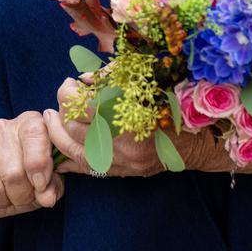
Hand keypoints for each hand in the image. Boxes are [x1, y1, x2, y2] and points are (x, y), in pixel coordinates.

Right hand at [0, 111, 63, 219]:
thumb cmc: (32, 168)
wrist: (2, 161)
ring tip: (9, 198)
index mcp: (31, 122)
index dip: (39, 167)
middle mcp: (3, 128)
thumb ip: (53, 185)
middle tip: (26, 197)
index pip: (34, 137)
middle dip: (23, 196)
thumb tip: (47, 199)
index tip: (41, 185)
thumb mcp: (50, 174)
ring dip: (4, 204)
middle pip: (13, 174)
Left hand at [45, 78, 251, 179]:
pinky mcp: (121, 174)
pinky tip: (58, 145)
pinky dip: (68, 157)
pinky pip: (85, 170)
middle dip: (63, 109)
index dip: (74, 94)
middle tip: (62, 92)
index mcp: (136, 122)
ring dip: (58, 132)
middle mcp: (127, 149)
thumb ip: (121, 77)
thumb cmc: (180, 104)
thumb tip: (89, 76)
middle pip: (77, 130)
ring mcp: (123, 166)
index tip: (71, 80)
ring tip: (51, 117)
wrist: (201, 143)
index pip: (89, 109)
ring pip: (75, 152)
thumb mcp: (153, 83)